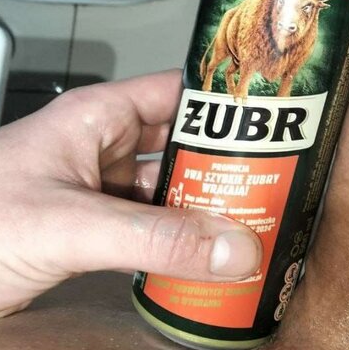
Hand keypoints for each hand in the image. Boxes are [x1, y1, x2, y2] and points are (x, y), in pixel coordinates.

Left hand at [0, 71, 261, 317]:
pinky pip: (147, 226)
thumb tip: (235, 247)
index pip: (178, 93)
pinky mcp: (88, 228)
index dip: (226, 104)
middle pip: (179, 145)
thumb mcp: (70, 224)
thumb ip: (155, 237)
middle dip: (225, 165)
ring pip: (165, 189)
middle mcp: (100, 146)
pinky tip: (206, 256)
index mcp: (96, 116)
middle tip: (278, 183)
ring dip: (203, 206)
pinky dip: (177, 239)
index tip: (276, 121)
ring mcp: (95, 188)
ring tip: (256, 221)